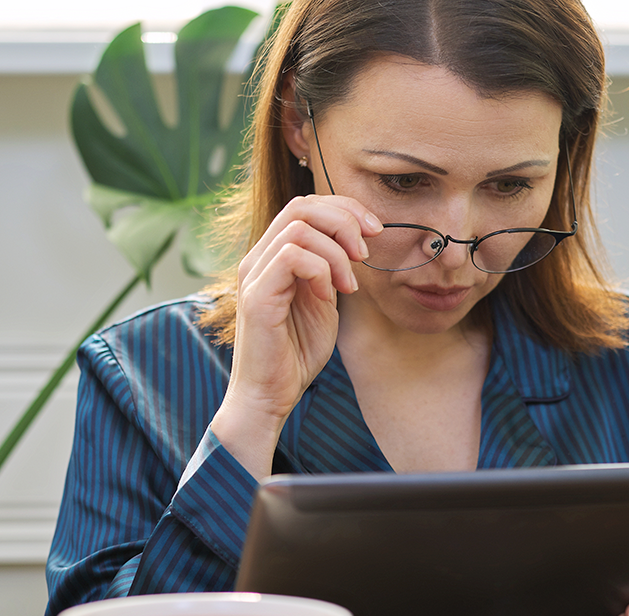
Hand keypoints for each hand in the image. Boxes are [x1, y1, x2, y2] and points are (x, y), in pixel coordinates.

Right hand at [211, 195, 381, 477]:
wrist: (270, 395)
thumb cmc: (295, 353)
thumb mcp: (323, 302)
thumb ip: (332, 270)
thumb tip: (356, 243)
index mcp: (273, 256)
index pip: (305, 207)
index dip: (345, 209)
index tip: (375, 231)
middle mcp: (258, 259)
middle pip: (302, 206)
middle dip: (345, 220)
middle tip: (366, 252)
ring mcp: (254, 275)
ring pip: (299, 228)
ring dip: (337, 252)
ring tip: (349, 285)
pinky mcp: (256, 297)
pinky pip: (291, 257)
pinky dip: (321, 270)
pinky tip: (330, 296)